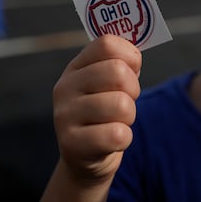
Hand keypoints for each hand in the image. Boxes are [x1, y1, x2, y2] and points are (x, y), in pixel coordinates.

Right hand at [52, 34, 141, 185]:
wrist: (86, 158)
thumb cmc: (104, 114)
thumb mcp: (109, 85)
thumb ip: (122, 64)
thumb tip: (135, 54)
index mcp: (75, 67)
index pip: (107, 43)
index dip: (130, 56)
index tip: (130, 72)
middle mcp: (65, 87)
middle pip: (118, 72)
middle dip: (133, 90)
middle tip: (124, 102)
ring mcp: (65, 116)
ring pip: (121, 105)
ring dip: (129, 117)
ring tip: (116, 122)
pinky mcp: (72, 144)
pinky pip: (117, 134)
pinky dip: (124, 139)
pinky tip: (112, 140)